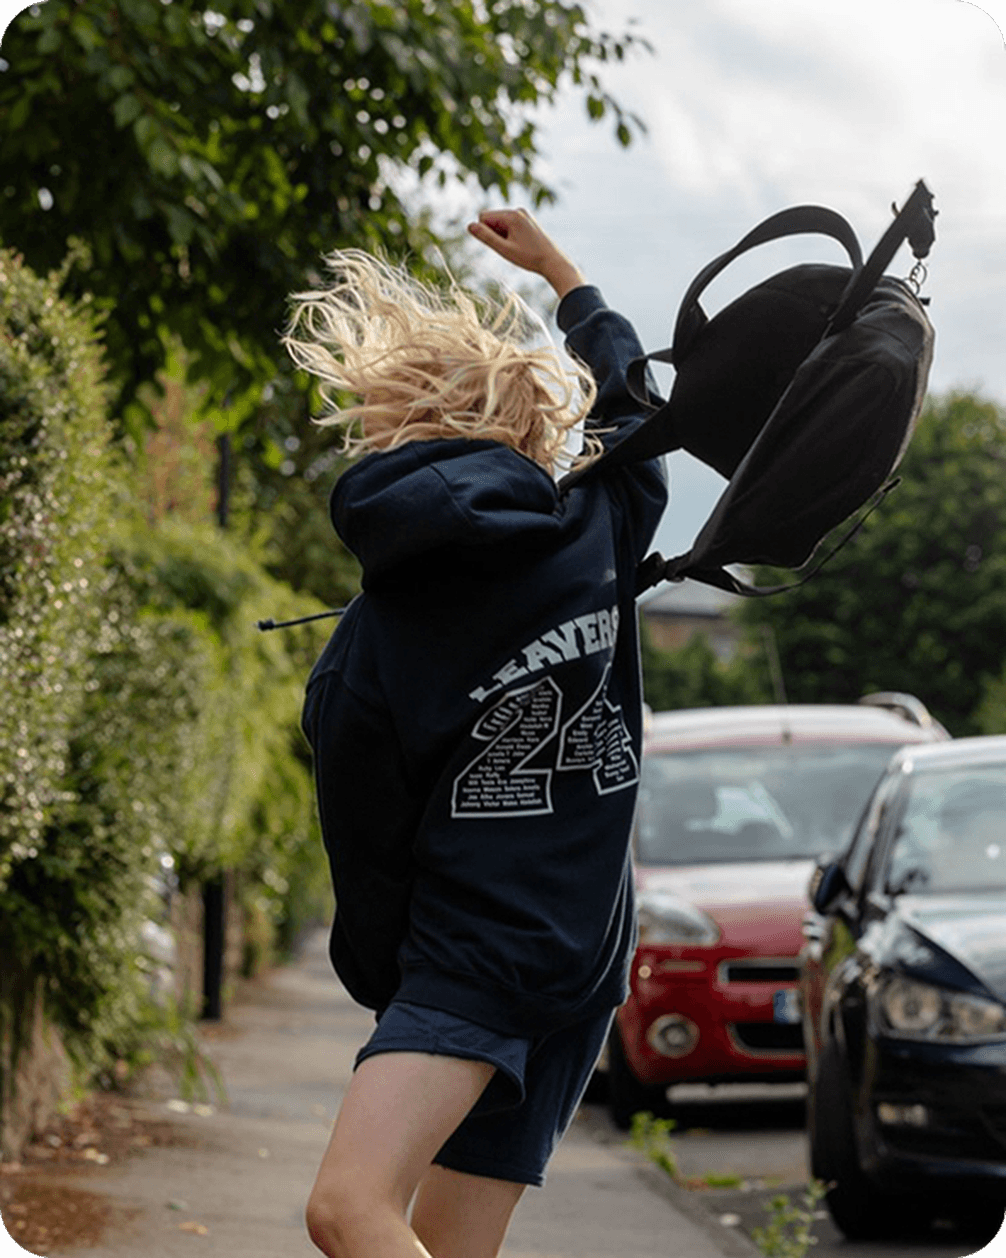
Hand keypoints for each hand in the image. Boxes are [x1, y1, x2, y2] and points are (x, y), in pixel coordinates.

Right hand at [467, 208, 586, 298]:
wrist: (553, 261)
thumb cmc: (529, 257)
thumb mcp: (504, 250)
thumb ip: (486, 237)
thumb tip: (469, 226)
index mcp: (512, 215)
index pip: (483, 217)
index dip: (486, 233)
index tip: (501, 245)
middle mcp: (518, 210)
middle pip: (491, 219)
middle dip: (494, 234)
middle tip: (510, 248)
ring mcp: (523, 215)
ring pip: (499, 223)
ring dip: (502, 236)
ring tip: (517, 247)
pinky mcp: (526, 220)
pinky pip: (508, 225)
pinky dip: (509, 236)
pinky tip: (520, 245)